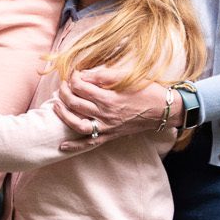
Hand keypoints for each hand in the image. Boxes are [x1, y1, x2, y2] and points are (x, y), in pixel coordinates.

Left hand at [52, 70, 172, 151]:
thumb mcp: (127, 77)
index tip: (72, 73)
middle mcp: (106, 114)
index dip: (73, 78)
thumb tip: (84, 74)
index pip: (81, 87)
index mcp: (109, 98)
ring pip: (77, 124)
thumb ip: (103, 75)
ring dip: (63, 115)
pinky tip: (62, 146)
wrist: (163, 110)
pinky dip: (75, 146)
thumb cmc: (147, 90)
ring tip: (56, 105)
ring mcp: (107, 127)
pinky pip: (90, 143)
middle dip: (64, 92)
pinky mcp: (110, 135)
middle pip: (75, 104)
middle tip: (63, 85)